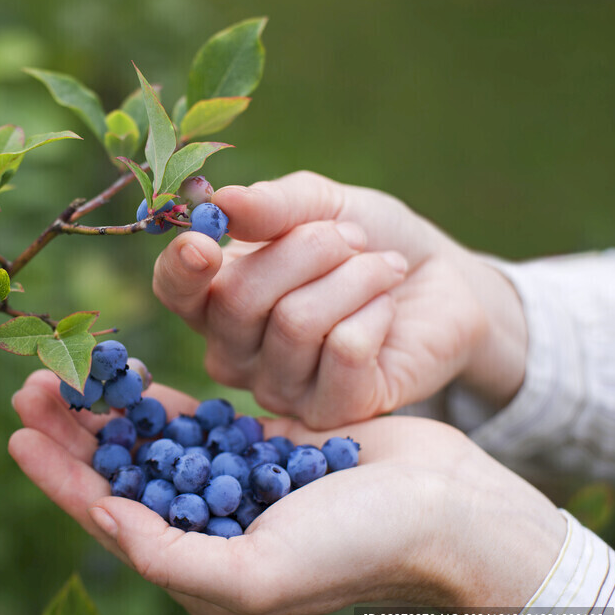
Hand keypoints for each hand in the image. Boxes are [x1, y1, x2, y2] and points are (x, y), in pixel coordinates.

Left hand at [9, 370, 564, 614]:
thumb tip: (104, 519)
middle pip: (119, 474)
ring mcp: (231, 484)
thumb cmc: (356, 548)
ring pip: (149, 443)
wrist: (443, 509)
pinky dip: (157, 400)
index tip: (17, 434)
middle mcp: (206, 527)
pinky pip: (193, 420)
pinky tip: (126, 375)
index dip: (58, 477)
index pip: (107, 518)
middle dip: (72, 433)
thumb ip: (172, 555)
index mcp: (198, 568)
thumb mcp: (256, 571)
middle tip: (30, 385)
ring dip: (106, 410)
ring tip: (64, 371)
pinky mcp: (258, 446)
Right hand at [153, 171, 527, 427]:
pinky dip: (375, 312)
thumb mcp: (322, 205)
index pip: (174, 291)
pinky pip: (344, 351)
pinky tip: (387, 310)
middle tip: (353, 238)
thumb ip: (272, 206)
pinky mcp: (331, 412)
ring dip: (354, 277)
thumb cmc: (367, 240)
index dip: (181, 269)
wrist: (440, 282)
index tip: (204, 242)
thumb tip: (222, 202)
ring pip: (296, 323)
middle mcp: (234, 352)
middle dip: (307, 249)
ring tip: (382, 268)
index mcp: (216, 297)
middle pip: (239, 299)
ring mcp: (278, 389)